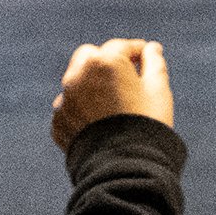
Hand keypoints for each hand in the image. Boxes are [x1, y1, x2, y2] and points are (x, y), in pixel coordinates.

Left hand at [51, 39, 172, 148]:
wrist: (124, 167)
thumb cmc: (147, 124)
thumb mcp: (158, 90)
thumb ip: (154, 63)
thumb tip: (151, 49)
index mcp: (105, 62)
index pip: (121, 47)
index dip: (136, 50)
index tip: (146, 57)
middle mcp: (78, 75)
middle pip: (90, 56)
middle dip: (105, 61)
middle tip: (124, 75)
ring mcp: (64, 100)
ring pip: (76, 82)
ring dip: (91, 85)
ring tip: (111, 103)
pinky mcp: (58, 122)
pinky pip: (70, 108)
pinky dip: (81, 110)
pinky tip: (98, 123)